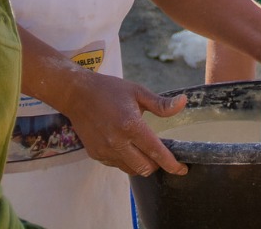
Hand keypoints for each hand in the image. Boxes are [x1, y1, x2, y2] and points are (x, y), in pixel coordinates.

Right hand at [59, 71, 187, 177]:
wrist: (77, 95)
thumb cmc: (109, 90)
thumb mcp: (138, 92)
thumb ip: (161, 104)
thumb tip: (184, 103)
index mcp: (130, 125)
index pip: (156, 152)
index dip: (172, 164)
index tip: (182, 169)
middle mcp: (117, 142)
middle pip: (145, 167)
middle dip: (158, 164)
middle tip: (162, 154)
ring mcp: (105, 151)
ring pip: (132, 170)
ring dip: (142, 164)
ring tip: (144, 149)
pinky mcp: (96, 155)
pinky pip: (117, 165)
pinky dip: (127, 161)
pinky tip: (127, 146)